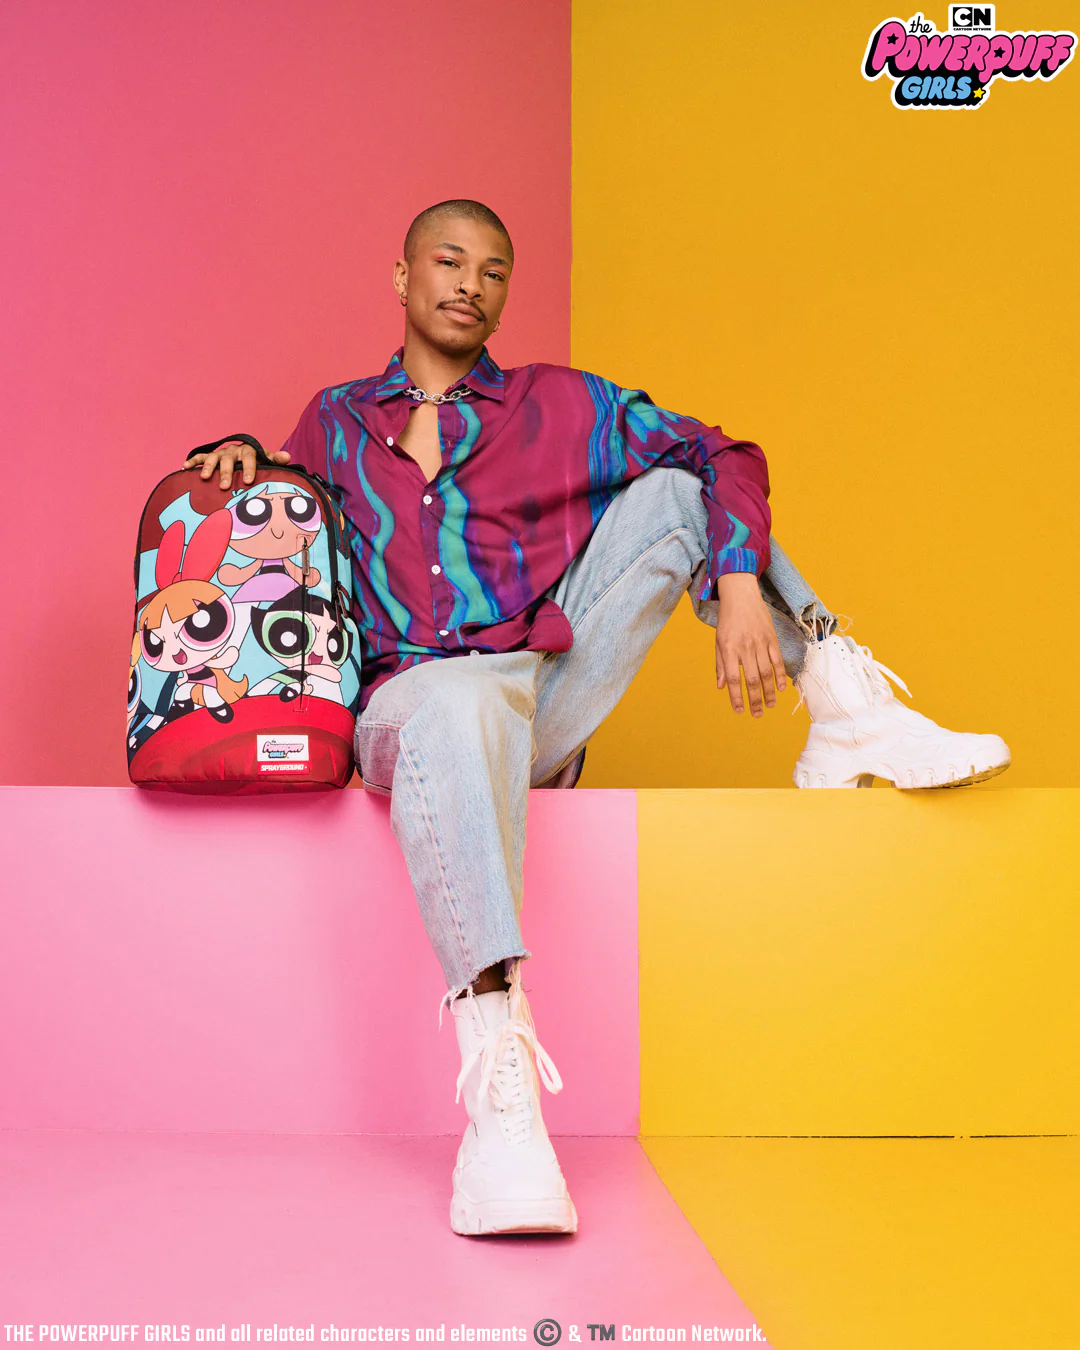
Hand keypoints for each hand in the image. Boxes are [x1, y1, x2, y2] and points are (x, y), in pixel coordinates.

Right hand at [182, 440, 290, 488]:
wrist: (246, 457)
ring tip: (204, 478)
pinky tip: (184, 467)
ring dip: (208, 467)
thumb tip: (288, 457)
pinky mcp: (210, 457)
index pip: (250, 457)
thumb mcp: (267, 461)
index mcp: (249, 451)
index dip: (249, 468)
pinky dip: (193, 461)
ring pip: (213, 458)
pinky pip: (200, 457)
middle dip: (226, 472)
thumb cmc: (258, 463)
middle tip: (224, 486)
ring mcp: (221, 454)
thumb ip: (276, 460)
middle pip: (229, 460)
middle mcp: (233, 451)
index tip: (249, 481)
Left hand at [714, 572, 786, 716]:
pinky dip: (779, 675)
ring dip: (768, 692)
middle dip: (754, 700)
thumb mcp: (719, 641)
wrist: (741, 595)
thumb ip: (721, 665)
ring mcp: (760, 643)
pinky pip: (777, 660)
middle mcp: (745, 647)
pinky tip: (780, 688)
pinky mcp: (771, 638)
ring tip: (769, 706)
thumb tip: (722, 686)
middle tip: (756, 714)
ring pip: (766, 673)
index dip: (736, 697)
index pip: (734, 679)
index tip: (739, 711)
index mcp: (729, 649)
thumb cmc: (727, 620)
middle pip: (752, 679)